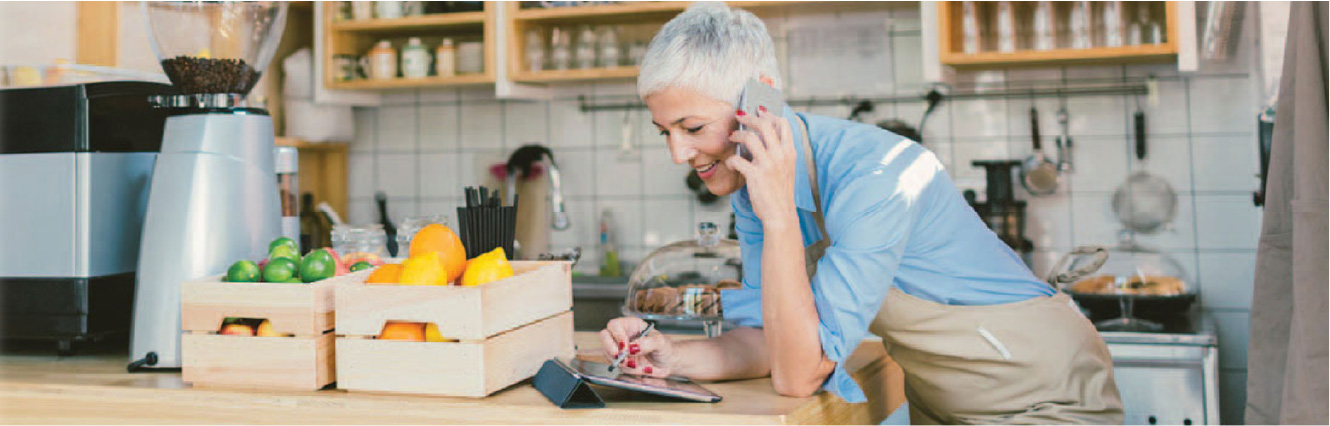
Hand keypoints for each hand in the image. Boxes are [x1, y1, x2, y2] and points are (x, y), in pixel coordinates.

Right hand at [599, 317, 675, 377]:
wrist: (667, 363)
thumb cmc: (665, 348)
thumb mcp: (660, 343)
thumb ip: (648, 343)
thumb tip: (634, 347)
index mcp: (631, 325)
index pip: (614, 325)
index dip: (617, 337)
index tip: (627, 348)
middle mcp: (622, 335)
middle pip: (604, 337)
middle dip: (613, 351)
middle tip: (626, 360)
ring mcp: (619, 348)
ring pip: (609, 355)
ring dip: (624, 364)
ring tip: (641, 366)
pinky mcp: (620, 361)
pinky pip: (616, 366)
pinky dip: (627, 371)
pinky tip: (640, 369)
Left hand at [728, 107, 798, 229]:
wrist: (780, 214)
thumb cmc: (780, 193)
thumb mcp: (786, 169)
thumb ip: (778, 153)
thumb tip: (763, 138)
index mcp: (790, 152)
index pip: (782, 124)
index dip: (769, 114)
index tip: (759, 111)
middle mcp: (780, 155)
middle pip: (764, 125)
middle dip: (749, 117)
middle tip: (739, 116)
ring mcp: (768, 165)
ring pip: (750, 137)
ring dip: (738, 135)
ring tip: (732, 137)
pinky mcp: (756, 175)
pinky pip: (738, 160)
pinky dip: (732, 160)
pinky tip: (731, 164)